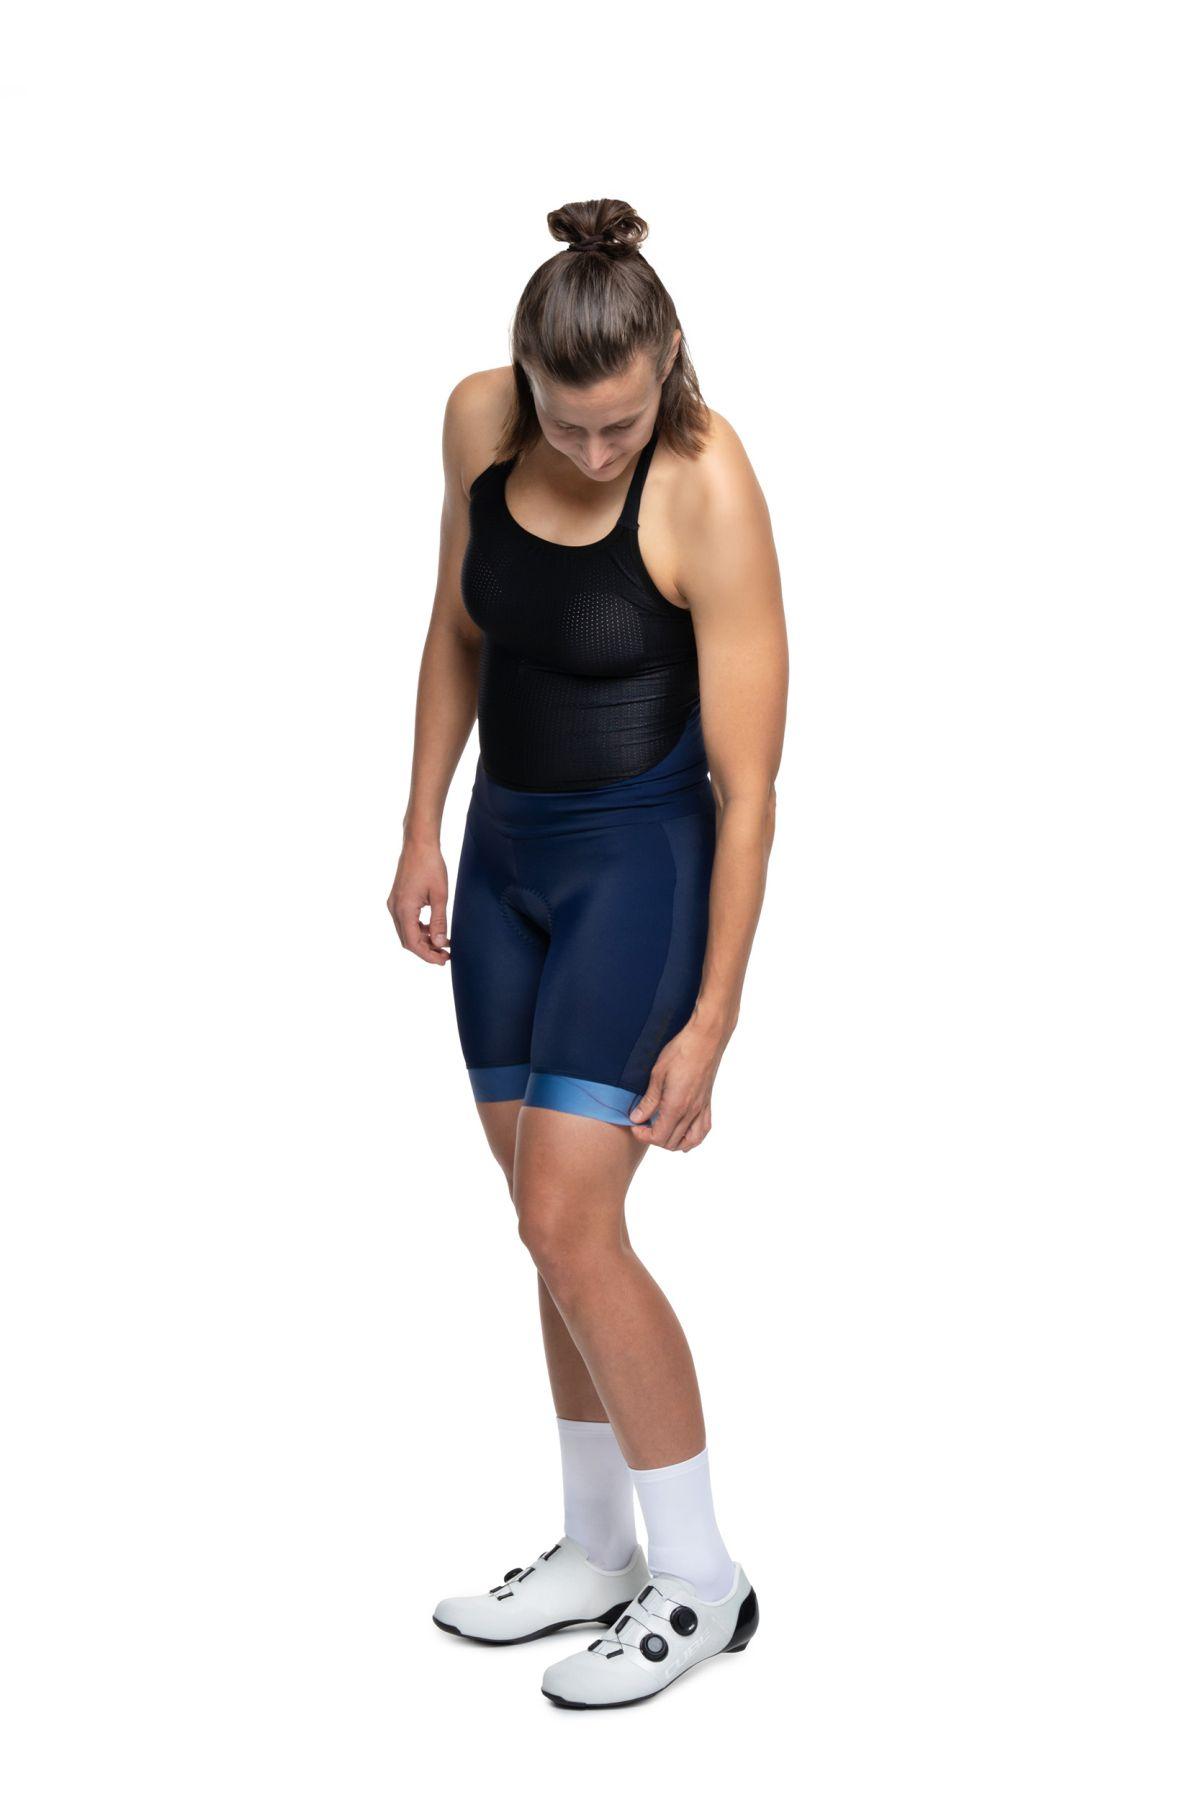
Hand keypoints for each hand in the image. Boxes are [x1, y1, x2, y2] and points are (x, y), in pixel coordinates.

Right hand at [386, 841, 450, 964]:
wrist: (419, 844)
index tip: (443, 961)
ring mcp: (393, 903)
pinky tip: (433, 929)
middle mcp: (394, 908)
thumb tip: (440, 944)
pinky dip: (418, 929)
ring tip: (442, 944)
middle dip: (425, 950)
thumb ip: (439, 921)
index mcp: (404, 909)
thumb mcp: (440, 896)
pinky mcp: (397, 899)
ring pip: (405, 932)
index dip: (428, 955)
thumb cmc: (431, 866)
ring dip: (422, 940)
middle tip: (445, 956)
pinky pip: (405, 921)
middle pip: (407, 940)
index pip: (413, 943)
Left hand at [627, 1019, 726, 1151]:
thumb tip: (637, 1118)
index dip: (643, 1136)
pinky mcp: (708, 1103)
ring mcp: (701, 1108)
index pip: (659, 1137)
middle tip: (644, 1126)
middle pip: (672, 1142)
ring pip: (690, 1141)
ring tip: (662, 1131)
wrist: (705, 1039)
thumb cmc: (680, 1052)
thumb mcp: (657, 1074)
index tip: (635, 1125)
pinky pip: (704, 1129)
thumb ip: (649, 1100)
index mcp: (676, 1106)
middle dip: (655, 1139)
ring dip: (674, 1142)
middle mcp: (691, 1112)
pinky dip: (693, 1137)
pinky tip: (684, 1131)